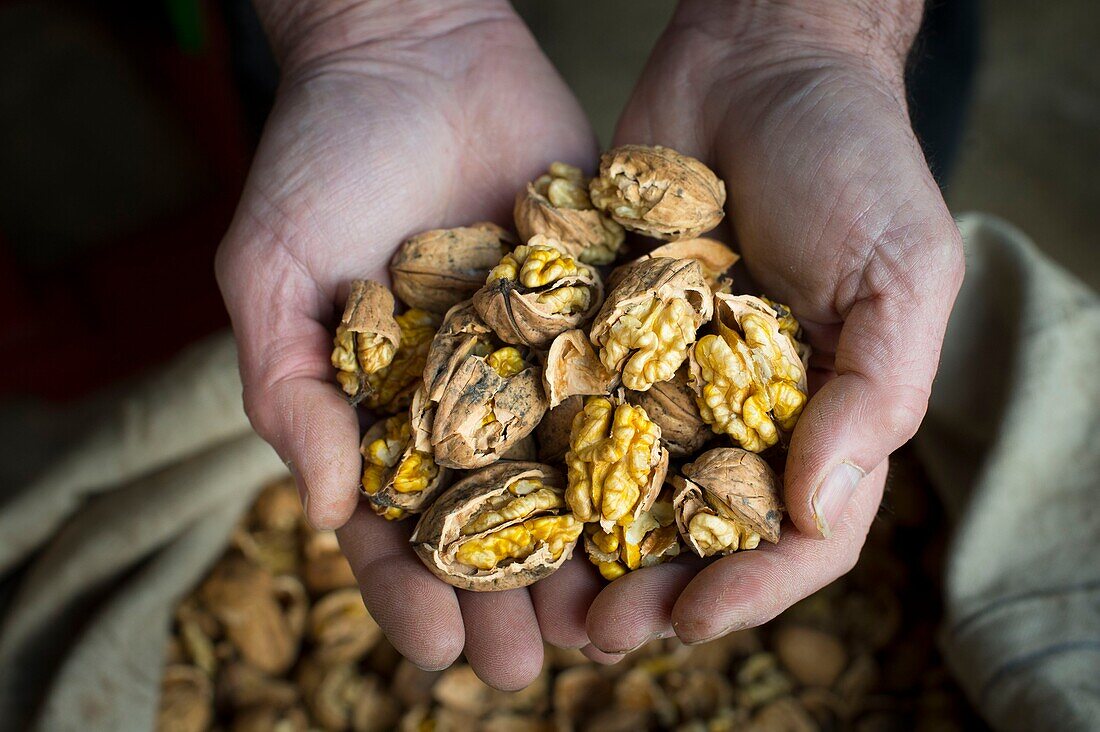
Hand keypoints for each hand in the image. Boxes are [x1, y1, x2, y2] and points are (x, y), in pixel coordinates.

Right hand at [216, 0, 595, 687]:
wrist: (415, 46)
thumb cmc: (320, 155)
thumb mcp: (270, 268)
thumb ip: (285, 387)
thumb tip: (324, 511)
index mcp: (380, 408)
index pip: (392, 524)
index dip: (411, 592)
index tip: (440, 650)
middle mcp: (464, 397)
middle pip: (488, 521)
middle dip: (506, 598)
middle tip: (529, 667)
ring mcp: (537, 357)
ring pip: (565, 476)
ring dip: (583, 553)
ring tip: (608, 624)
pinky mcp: (600, 307)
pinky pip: (623, 387)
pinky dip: (644, 450)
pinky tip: (671, 508)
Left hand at [578, 0, 964, 652]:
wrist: (761, 57)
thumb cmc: (854, 158)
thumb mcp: (900, 272)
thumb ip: (876, 392)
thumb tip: (821, 510)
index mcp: (821, 415)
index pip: (796, 533)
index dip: (747, 589)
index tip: (688, 621)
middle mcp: (738, 408)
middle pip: (693, 528)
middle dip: (647, 586)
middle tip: (591, 633)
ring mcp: (663, 371)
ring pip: (619, 482)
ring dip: (580, 544)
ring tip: (534, 594)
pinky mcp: (599, 326)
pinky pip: (566, 400)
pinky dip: (535, 450)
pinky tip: (491, 490)